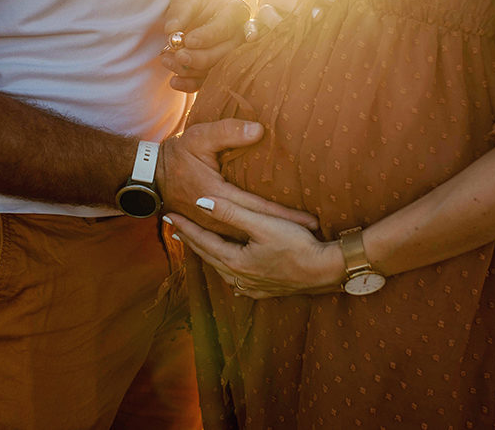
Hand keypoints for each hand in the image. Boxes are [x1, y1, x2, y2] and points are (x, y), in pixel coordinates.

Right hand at [156, 120, 318, 241]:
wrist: (151, 176)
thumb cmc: (177, 154)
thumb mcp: (200, 136)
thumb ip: (229, 132)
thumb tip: (259, 131)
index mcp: (217, 195)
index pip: (259, 208)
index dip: (286, 216)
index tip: (311, 222)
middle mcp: (215, 217)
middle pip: (257, 229)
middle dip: (286, 233)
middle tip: (316, 237)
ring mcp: (211, 226)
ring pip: (247, 239)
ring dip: (273, 241)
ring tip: (302, 243)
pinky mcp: (209, 227)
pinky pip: (237, 239)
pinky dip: (256, 242)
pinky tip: (273, 246)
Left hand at [162, 0, 249, 92]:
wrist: (202, 14)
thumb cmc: (197, 4)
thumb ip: (180, 12)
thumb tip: (171, 30)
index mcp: (235, 11)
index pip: (224, 27)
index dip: (207, 36)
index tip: (188, 41)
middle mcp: (239, 35)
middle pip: (224, 53)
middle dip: (199, 58)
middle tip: (178, 55)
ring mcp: (231, 55)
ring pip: (215, 69)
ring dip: (190, 70)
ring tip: (167, 61)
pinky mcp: (219, 70)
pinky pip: (207, 82)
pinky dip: (190, 85)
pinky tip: (174, 82)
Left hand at [165, 195, 344, 298]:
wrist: (326, 271)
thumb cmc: (298, 245)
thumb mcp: (263, 224)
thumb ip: (231, 212)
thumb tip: (201, 202)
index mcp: (235, 261)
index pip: (202, 240)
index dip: (185, 227)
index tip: (168, 215)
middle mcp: (239, 277)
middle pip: (208, 255)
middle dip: (191, 240)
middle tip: (174, 228)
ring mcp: (252, 287)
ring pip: (221, 268)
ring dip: (208, 255)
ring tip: (197, 245)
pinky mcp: (265, 291)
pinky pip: (237, 281)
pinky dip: (228, 272)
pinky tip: (231, 276)